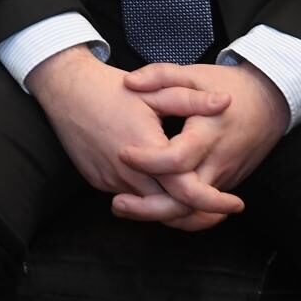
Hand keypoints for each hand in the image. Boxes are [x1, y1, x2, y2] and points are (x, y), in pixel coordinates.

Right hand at [27, 46, 240, 228]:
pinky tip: (158, 180)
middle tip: (220, 210)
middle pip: (169, 208)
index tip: (236, 203)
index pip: (187, 191)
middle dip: (197, 213)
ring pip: (148, 205)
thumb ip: (191, 100)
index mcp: (147, 149)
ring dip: (171, 204)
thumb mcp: (154, 90)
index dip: (214, 202)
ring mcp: (109, 179)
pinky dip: (147, 195)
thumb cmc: (109, 88)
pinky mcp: (97, 180)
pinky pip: (128, 195)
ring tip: (193, 195)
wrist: (65, 89)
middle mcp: (127, 172)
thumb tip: (226, 102)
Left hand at [113, 62, 288, 228]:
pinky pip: (199, 207)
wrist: (269, 103)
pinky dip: (175, 212)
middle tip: (116, 204)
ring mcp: (223, 178)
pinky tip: (148, 206)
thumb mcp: (194, 74)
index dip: (149, 161)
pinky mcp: (224, 185)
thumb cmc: (229, 86)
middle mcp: (217, 162)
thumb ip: (161, 75)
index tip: (123, 153)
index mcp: (208, 134)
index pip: (178, 159)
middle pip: (186, 199)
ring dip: (160, 215)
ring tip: (125, 208)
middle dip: (151, 207)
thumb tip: (128, 82)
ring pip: (193, 211)